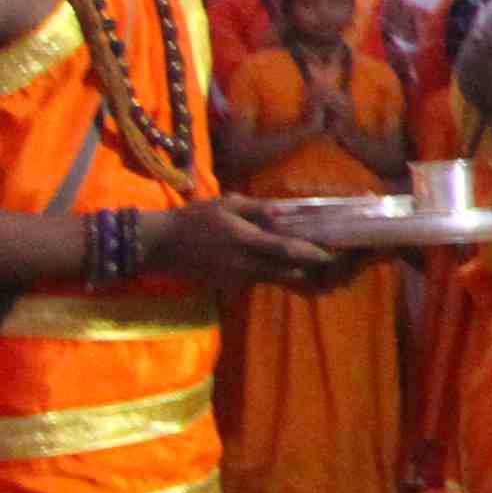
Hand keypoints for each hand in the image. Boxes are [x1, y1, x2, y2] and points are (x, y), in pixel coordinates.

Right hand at [142, 201, 339, 291]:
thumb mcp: (224, 205)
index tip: (333, 252)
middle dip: (310, 268)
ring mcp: (237, 279)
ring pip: (276, 278)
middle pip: (288, 272)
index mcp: (245, 241)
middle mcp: (244, 264)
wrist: (157, 245)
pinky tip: (280, 265)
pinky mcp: (230, 286)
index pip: (286, 251)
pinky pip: (259, 281)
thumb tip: (285, 210)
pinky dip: (273, 274)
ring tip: (310, 262)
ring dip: (293, 272)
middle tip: (329, 260)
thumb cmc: (192, 219)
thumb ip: (257, 209)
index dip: (312, 254)